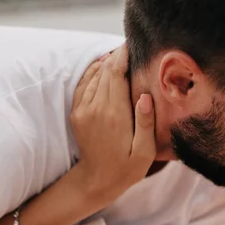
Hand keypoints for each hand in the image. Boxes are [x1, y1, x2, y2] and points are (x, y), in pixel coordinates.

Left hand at [70, 44, 155, 203]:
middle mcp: (96, 108)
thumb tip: (146, 96)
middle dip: (117, 55)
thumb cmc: (127, 168)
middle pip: (105, 71)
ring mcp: (84, 110)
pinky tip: (103, 66)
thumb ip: (146, 123)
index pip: (117, 75)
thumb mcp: (145, 152)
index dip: (124, 56)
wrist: (97, 181)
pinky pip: (84, 84)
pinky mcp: (78, 113)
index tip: (133, 43)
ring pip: (94, 75)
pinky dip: (94, 72)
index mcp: (115, 114)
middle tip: (130, 44)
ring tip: (121, 53)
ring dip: (107, 62)